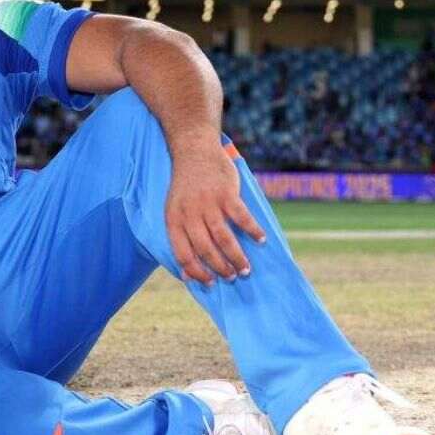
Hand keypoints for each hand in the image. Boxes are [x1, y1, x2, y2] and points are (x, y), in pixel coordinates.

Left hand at [165, 144, 266, 285]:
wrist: (194, 151)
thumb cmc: (186, 187)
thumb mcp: (175, 212)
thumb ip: (181, 239)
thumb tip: (186, 273)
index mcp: (174, 221)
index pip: (183, 254)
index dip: (197, 272)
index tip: (210, 283)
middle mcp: (190, 214)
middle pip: (205, 250)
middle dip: (221, 268)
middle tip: (233, 276)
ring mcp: (208, 203)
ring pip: (223, 238)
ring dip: (236, 257)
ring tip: (246, 268)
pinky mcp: (226, 193)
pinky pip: (242, 217)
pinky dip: (253, 230)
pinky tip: (261, 240)